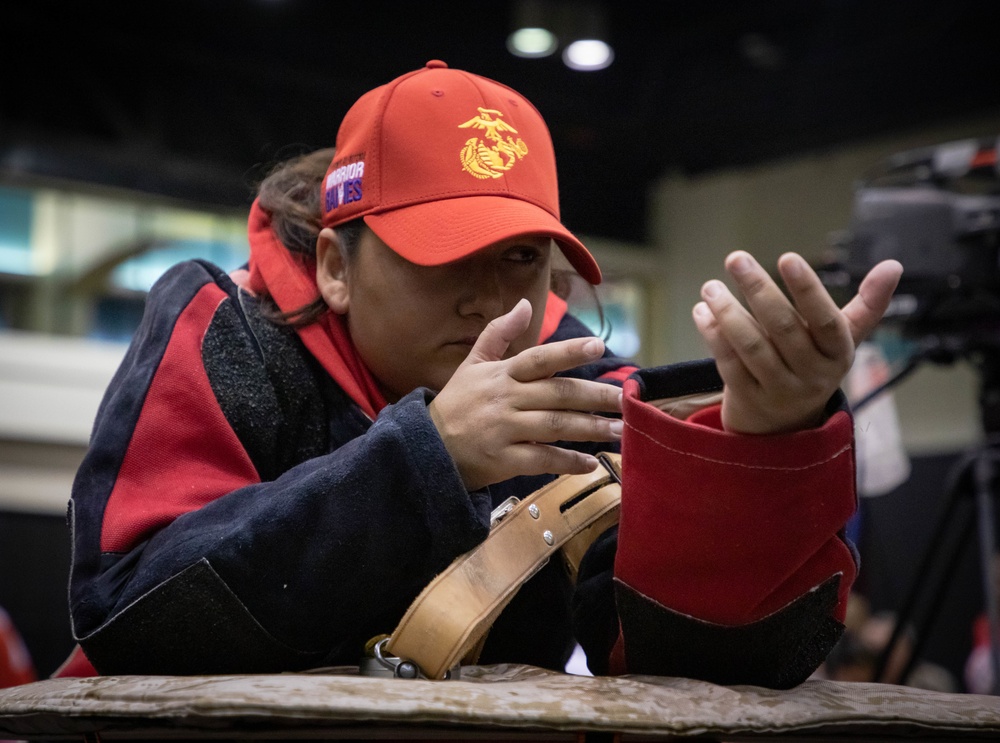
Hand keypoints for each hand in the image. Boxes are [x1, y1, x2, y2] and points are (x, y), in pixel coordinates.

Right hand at [429, 299, 622, 490]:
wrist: (427, 448)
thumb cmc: (457, 404)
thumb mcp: (472, 364)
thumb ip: (499, 333)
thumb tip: (525, 304)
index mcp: (501, 374)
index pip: (539, 358)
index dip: (569, 351)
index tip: (599, 346)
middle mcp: (506, 399)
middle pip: (558, 394)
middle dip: (595, 396)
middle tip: (626, 399)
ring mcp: (505, 430)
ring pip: (556, 427)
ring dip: (591, 429)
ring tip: (619, 431)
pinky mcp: (504, 460)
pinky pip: (542, 460)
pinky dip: (568, 462)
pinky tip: (590, 463)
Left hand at [691, 251, 902, 433]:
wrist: (785, 426)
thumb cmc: (813, 366)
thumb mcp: (842, 341)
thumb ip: (867, 305)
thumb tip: (894, 265)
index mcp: (838, 354)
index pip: (825, 320)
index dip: (807, 289)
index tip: (787, 257)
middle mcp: (812, 375)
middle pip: (783, 328)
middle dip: (758, 289)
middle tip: (737, 259)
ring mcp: (779, 390)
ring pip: (751, 347)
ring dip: (728, 313)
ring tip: (711, 287)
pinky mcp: (748, 400)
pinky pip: (728, 363)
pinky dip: (714, 335)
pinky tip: (703, 312)